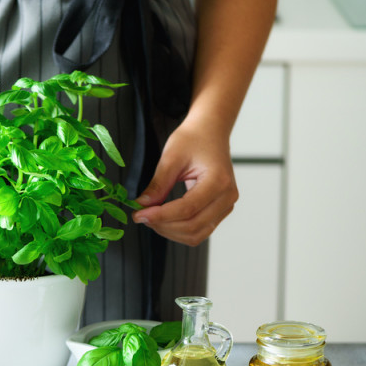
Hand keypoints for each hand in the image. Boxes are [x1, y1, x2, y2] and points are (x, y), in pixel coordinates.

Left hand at [132, 124, 237, 245]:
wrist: (210, 131)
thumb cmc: (194, 138)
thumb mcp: (171, 157)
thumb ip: (158, 184)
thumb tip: (143, 205)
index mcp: (219, 181)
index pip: (187, 209)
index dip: (160, 215)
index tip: (139, 214)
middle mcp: (227, 197)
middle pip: (193, 225)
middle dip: (163, 225)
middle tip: (141, 216)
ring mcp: (226, 205)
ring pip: (196, 234)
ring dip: (170, 231)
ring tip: (151, 217)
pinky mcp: (220, 210)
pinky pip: (200, 230)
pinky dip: (179, 230)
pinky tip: (163, 220)